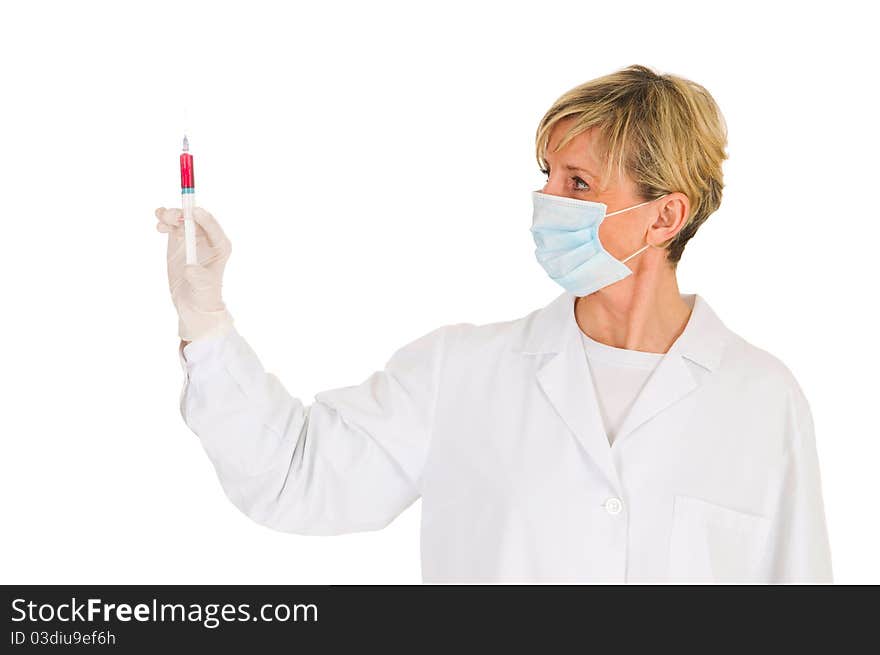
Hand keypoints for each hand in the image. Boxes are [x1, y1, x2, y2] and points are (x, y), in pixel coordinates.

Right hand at [155, 206, 233, 341]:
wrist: (193, 303)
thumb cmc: (205, 295)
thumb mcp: (204, 287)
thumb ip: (198, 276)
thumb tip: (189, 268)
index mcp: (220, 246)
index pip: (213, 227)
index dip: (203, 218)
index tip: (193, 212)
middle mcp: (207, 238)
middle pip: (195, 219)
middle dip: (183, 214)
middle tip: (171, 217)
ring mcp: (191, 238)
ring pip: (181, 219)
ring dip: (171, 215)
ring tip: (162, 219)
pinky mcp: (177, 242)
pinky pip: (171, 226)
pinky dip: (164, 222)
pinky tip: (159, 226)